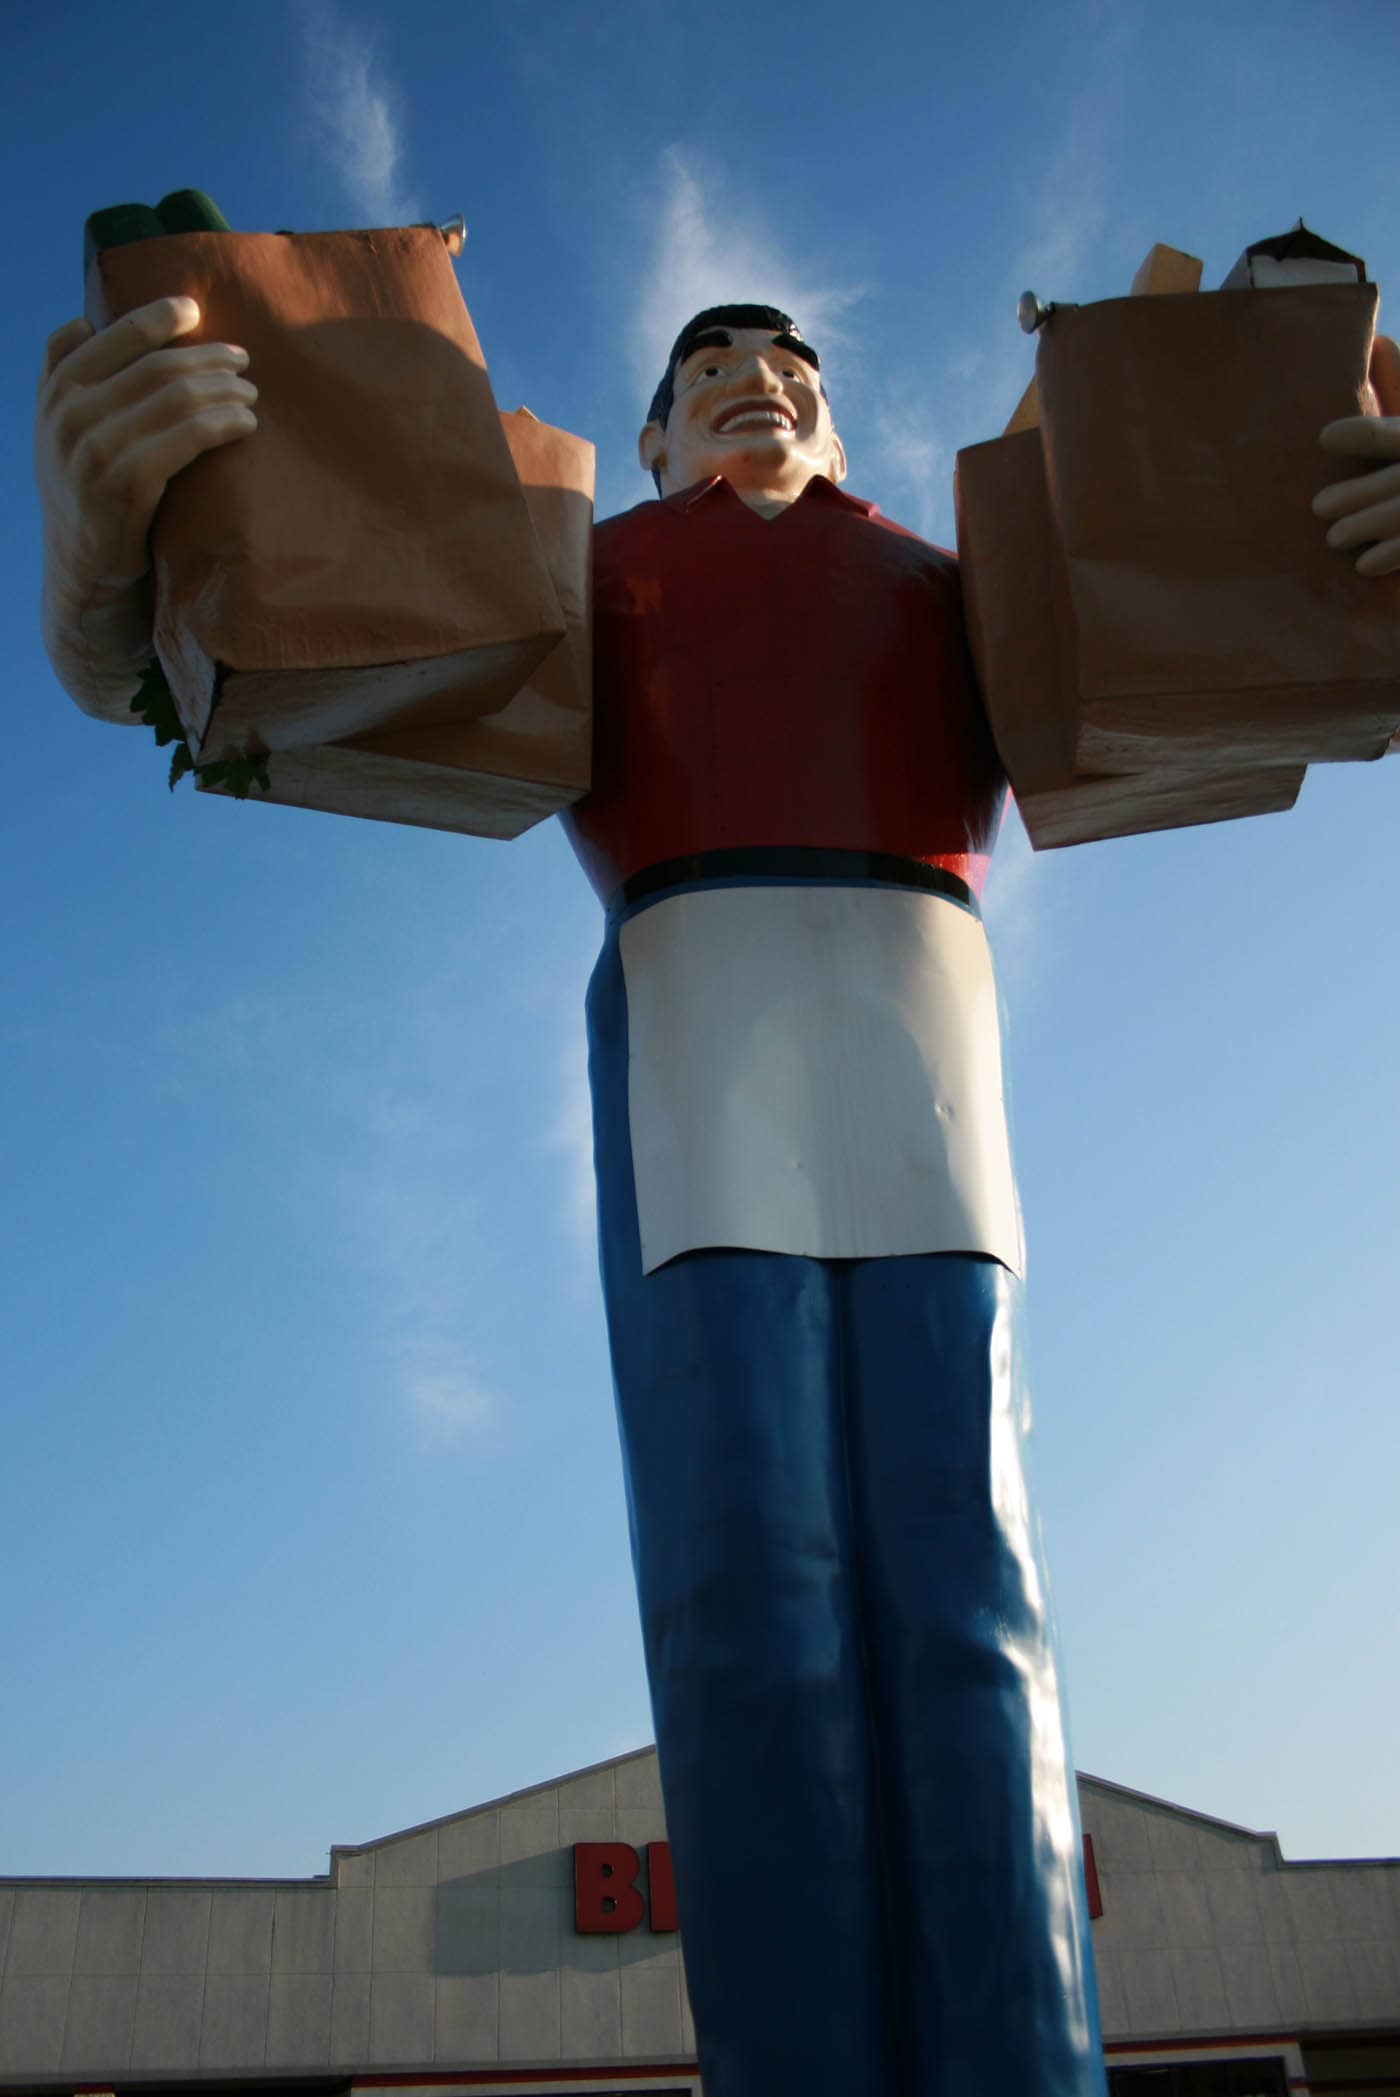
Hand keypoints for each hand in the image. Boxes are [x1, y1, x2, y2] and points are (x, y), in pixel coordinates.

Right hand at [35, 295, 258, 716]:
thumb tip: (86, 318)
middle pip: (155, 367)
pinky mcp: (123, 484)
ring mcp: (92, 449)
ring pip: (174, 398)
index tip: (196, 310)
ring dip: (223, 390)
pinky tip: (246, 424)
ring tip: (251, 394)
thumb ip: (67, 377)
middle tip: (243, 361)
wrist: (83, 575)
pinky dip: (222, 424)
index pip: (112, 335)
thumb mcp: (61, 430)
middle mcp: (67, 413)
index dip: (157, 317)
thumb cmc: (87, 495)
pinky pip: (185, 438)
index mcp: (55, 389)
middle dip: (207, 359)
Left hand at [1312, 332, 1399, 576]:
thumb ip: (1398, 383)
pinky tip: (1363, 565)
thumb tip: (1377, 341)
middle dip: (1361, 493)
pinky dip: (1392, 556)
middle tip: (1318, 507)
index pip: (1396, 436)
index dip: (1366, 435)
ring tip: (1333, 538)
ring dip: (1369, 525)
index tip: (1324, 438)